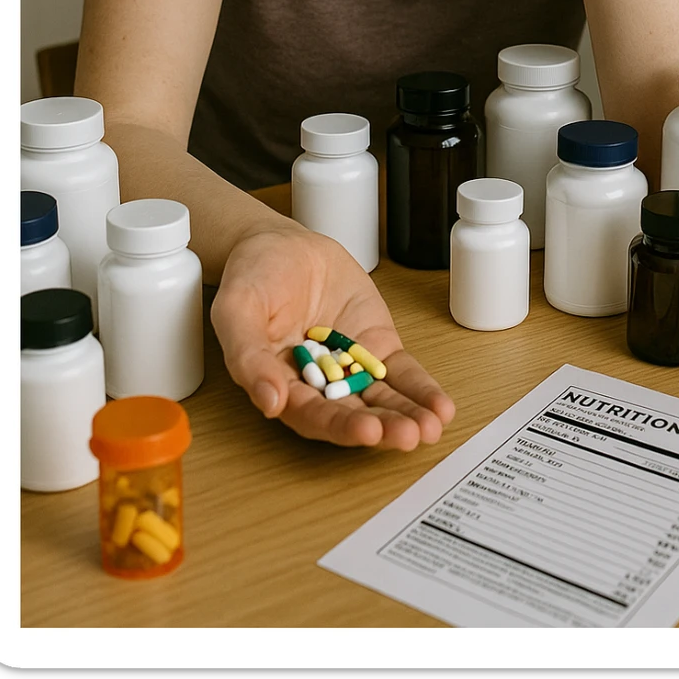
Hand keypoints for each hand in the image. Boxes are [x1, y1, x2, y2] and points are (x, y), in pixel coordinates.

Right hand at [210, 221, 455, 449]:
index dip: (339, 425)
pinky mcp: (376, 346)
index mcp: (279, 384)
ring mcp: (350, 366)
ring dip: (407, 416)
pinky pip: (400, 373)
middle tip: (410, 435)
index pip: (310, 414)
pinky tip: (440, 407)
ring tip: (431, 427)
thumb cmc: (253, 277)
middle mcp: (317, 384)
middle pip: (351, 413)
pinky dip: (420, 390)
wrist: (283, 244)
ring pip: (381, 399)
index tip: (366, 431)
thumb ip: (247, 354)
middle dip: (382, 427)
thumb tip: (269, 403)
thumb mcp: (237, 308)